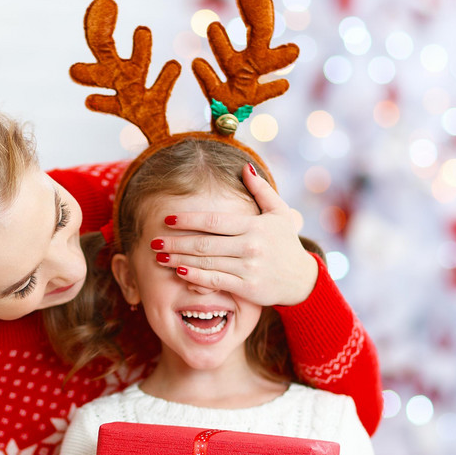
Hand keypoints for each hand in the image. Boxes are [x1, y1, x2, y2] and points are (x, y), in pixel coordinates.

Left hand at [151, 163, 317, 305]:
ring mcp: (248, 267)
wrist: (301, 280)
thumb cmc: (285, 243)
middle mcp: (250, 246)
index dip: (188, 220)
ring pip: (206, 262)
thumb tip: (244, 167)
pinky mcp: (246, 287)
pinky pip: (216, 280)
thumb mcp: (279, 212)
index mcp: (254, 226)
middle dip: (176, 242)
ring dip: (179, 260)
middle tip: (154, 241)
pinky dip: (196, 276)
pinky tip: (179, 273)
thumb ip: (261, 190)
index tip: (167, 219)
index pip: (214, 221)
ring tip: (159, 257)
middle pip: (205, 242)